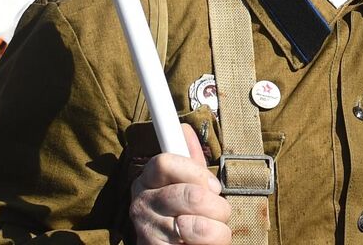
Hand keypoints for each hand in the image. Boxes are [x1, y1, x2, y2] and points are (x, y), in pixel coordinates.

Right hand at [129, 124, 230, 243]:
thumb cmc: (182, 215)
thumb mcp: (185, 184)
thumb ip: (188, 160)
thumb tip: (184, 129)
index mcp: (147, 179)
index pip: (165, 162)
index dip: (197, 172)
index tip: (213, 186)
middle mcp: (142, 203)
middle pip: (189, 195)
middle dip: (217, 206)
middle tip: (220, 213)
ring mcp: (147, 231)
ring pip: (195, 226)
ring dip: (217, 231)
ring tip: (214, 232)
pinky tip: (202, 244)